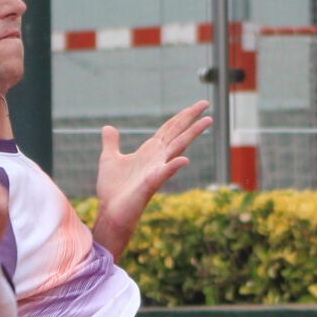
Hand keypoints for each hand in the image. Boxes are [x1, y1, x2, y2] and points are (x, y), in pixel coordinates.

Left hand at [92, 101, 213, 258]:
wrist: (110, 212)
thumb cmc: (112, 190)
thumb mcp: (109, 159)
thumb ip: (111, 143)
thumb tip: (108, 127)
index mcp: (149, 151)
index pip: (169, 129)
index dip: (182, 116)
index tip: (198, 106)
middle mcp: (157, 158)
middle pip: (177, 133)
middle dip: (191, 118)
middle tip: (206, 103)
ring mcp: (156, 170)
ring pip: (178, 148)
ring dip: (192, 134)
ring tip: (208, 121)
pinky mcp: (151, 184)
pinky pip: (164, 173)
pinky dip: (174, 166)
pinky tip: (184, 159)